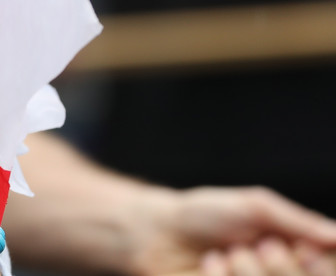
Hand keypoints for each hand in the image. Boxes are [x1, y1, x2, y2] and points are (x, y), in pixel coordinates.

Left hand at [133, 186, 335, 275]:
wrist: (157, 230)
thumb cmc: (207, 214)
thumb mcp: (255, 207)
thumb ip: (297, 222)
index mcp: (296, 256)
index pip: (328, 270)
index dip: (320, 267)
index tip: (300, 250)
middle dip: (279, 267)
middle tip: (253, 246)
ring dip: (246, 272)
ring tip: (226, 253)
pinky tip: (209, 264)